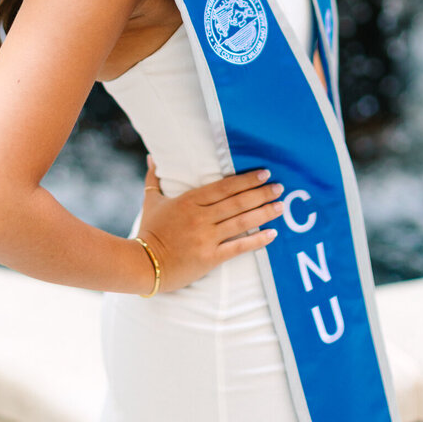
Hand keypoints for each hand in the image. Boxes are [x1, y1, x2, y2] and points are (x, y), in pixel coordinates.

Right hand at [136, 156, 283, 292]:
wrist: (142, 264)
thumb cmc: (148, 231)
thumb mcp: (151, 201)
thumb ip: (154, 178)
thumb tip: (152, 156)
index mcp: (189, 201)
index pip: (224, 187)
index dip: (246, 180)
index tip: (264, 174)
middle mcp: (201, 217)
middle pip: (237, 202)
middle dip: (261, 193)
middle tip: (280, 187)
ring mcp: (206, 238)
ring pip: (241, 222)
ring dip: (264, 213)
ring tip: (280, 207)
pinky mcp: (210, 258)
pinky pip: (238, 247)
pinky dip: (257, 240)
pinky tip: (271, 234)